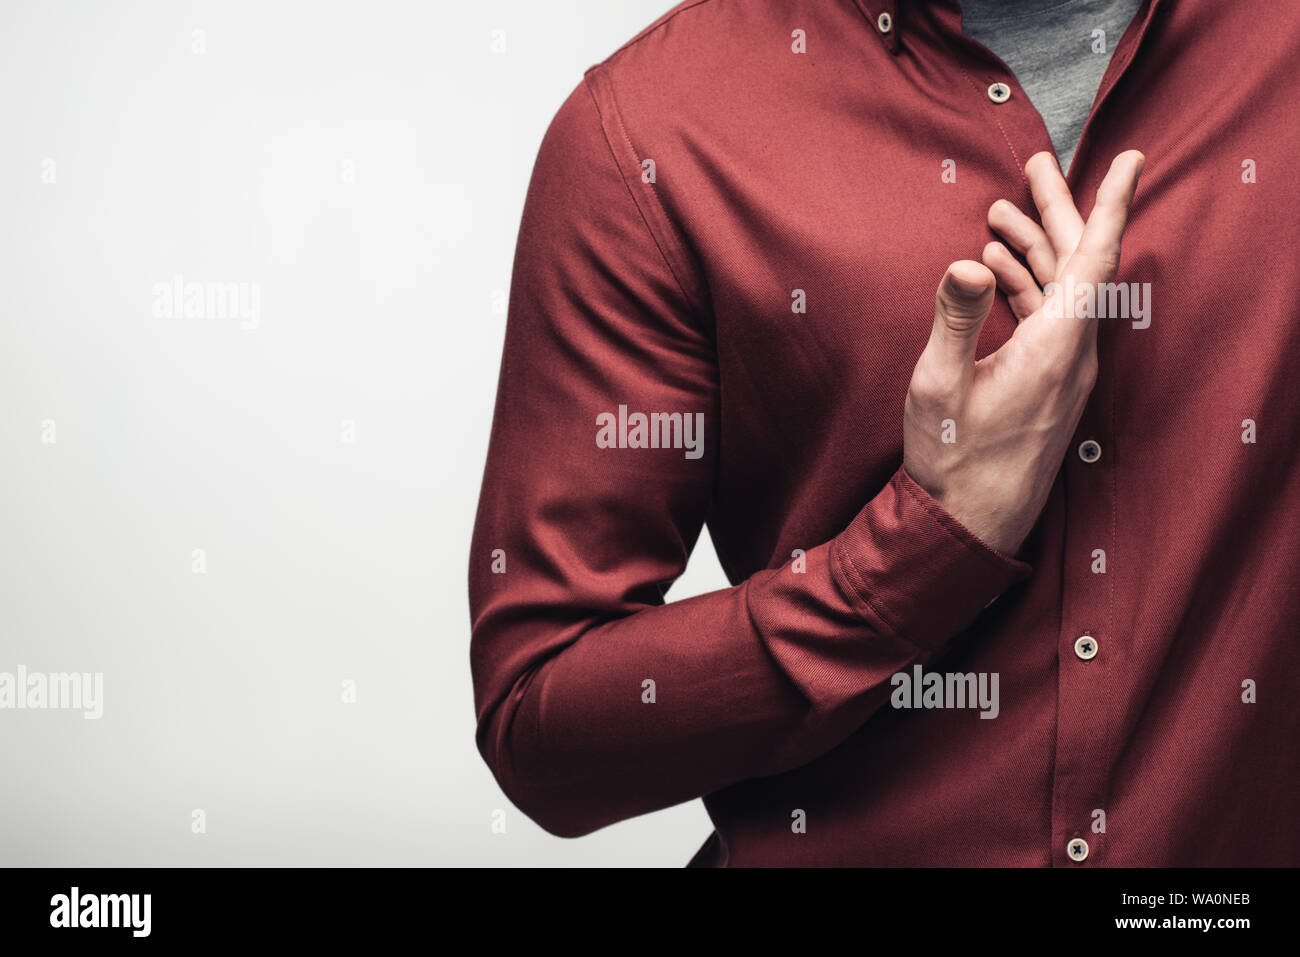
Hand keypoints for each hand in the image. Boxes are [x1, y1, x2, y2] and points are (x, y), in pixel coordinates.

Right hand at [903, 149, 1144, 555]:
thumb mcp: (939, 385)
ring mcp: (1063, 371)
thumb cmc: (953, 460)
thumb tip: (970, 261)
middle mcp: (1071, 355)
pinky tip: (999, 273)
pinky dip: (1027, 286)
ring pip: (1061, 291)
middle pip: (1078, 265)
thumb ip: (956, 318)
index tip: (1127, 158)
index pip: (1095, 259)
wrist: (969, 525)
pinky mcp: (1049, 385)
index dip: (1110, 204)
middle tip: (1036, 166)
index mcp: (1054, 347)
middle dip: (1057, 212)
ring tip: (999, 214)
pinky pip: (1049, 319)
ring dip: (1034, 249)